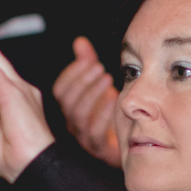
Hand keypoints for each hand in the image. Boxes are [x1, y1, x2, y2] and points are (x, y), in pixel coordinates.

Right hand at [51, 37, 118, 163]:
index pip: (60, 90)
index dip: (71, 74)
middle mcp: (73, 123)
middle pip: (68, 102)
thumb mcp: (99, 83)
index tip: (88, 59)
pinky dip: (103, 114)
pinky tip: (113, 99)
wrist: (131, 142)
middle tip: (100, 67)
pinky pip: (95, 132)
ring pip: (79, 116)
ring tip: (108, 79)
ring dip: (93, 94)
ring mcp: (84, 137)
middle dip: (83, 82)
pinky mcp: (99, 148)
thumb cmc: (112, 112)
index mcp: (70, 108)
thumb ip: (88, 63)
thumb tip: (80, 41)